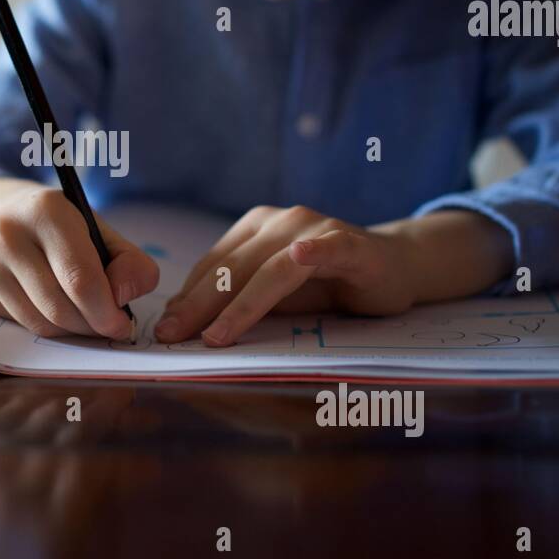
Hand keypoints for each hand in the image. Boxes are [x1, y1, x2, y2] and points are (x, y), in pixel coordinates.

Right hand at [0, 184, 159, 339]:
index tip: (123, 324)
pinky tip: (54, 309)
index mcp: (47, 211)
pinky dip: (47, 327)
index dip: (107, 311)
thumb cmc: (63, 229)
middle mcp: (7, 234)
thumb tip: (124, 298)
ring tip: (85, 316)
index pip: (81, 279)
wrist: (3, 216)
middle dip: (92, 325)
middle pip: (60, 307)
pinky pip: (21, 326)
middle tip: (109, 326)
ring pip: (41, 323)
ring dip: (72, 330)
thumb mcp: (101, 232)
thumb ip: (130, 263)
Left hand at [154, 204, 417, 346]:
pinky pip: (327, 248)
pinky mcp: (349, 243)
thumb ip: (237, 300)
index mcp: (255, 228)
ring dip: (240, 304)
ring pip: (269, 268)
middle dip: (198, 306)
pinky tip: (301, 256)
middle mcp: (280, 222)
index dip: (187, 298)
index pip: (213, 266)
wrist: (393, 266)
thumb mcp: (275, 294)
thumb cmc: (327, 282)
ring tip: (215, 334)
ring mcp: (314, 229)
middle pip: (233, 268)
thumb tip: (183, 320)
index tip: (164, 329)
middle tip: (172, 336)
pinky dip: (313, 251)